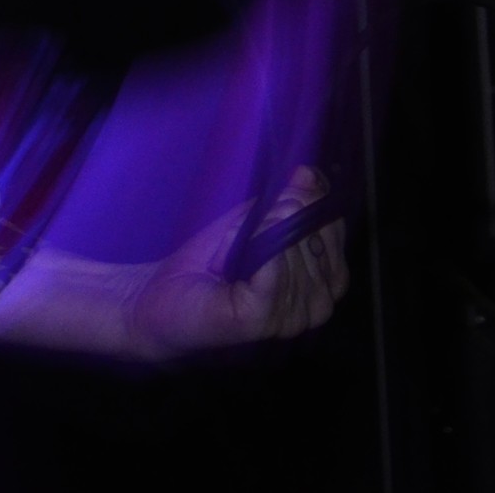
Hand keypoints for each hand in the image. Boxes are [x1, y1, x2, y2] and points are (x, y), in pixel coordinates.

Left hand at [122, 168, 348, 357]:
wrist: (161, 295)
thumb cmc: (209, 262)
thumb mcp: (253, 221)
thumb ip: (287, 200)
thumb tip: (309, 174)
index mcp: (323, 280)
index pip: (333, 228)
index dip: (306, 204)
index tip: (276, 201)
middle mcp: (318, 304)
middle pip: (313, 237)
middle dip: (275, 221)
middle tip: (240, 236)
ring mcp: (292, 317)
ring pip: (290, 250)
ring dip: (254, 238)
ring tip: (229, 254)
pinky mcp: (260, 319)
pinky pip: (270, 268)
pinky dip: (253, 250)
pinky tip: (234, 256)